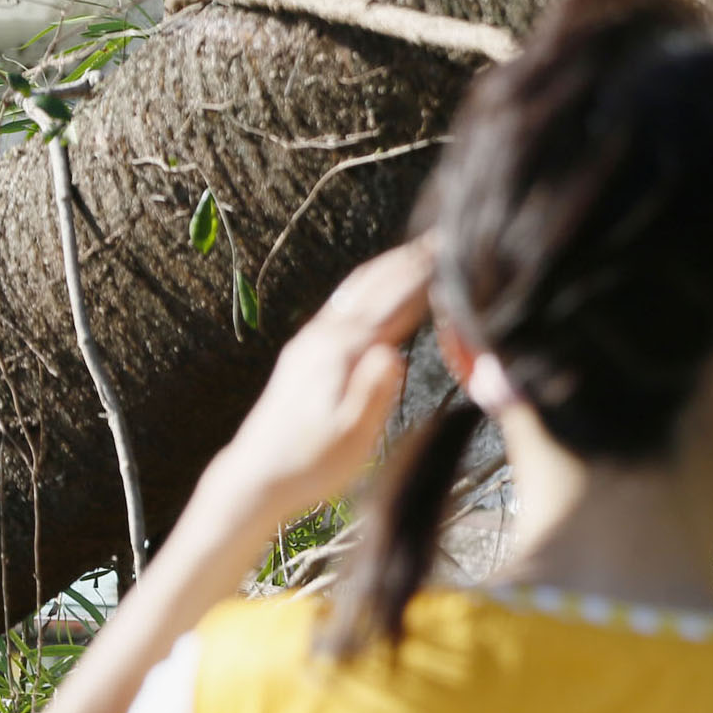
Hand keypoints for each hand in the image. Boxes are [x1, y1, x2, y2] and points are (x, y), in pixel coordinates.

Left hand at [206, 242, 431, 520]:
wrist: (256, 476)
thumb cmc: (310, 464)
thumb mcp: (352, 437)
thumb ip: (374, 391)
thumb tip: (394, 353)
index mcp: (343, 352)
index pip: (396, 300)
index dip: (428, 273)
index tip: (457, 249)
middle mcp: (325, 335)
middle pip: (376, 282)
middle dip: (412, 258)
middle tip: (447, 236)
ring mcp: (311, 339)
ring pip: (358, 287)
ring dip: (391, 264)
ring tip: (419, 250)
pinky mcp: (304, 350)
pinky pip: (345, 301)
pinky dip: (371, 282)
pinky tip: (380, 284)